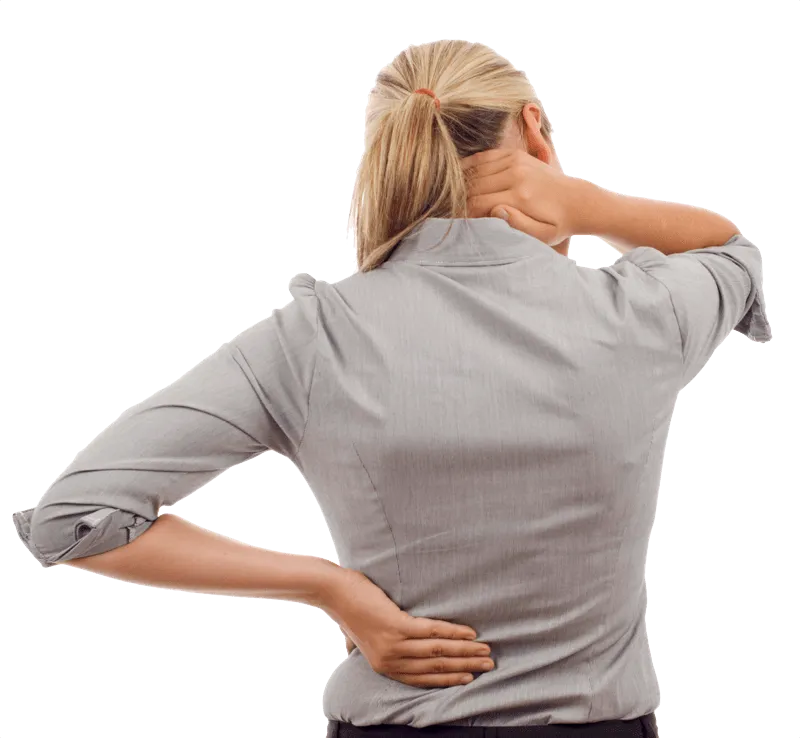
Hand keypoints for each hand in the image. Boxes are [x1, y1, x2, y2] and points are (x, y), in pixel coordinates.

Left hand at [323, 567, 494, 687]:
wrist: (336, 592)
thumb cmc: (353, 609)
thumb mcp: (364, 640)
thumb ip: (381, 650)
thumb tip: (392, 652)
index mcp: (385, 667)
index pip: (424, 678)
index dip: (450, 679)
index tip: (470, 678)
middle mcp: (390, 661)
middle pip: (436, 666)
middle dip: (465, 666)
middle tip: (487, 664)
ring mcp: (393, 644)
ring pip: (438, 650)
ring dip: (465, 650)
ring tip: (484, 649)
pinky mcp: (396, 626)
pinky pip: (432, 631)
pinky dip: (454, 631)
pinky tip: (468, 633)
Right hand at [461, 148, 584, 245]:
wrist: (576, 201)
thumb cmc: (556, 224)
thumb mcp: (542, 235)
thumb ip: (518, 226)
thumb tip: (495, 211)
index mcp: (520, 196)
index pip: (478, 203)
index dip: (463, 214)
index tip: (458, 222)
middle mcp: (516, 174)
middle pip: (474, 186)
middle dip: (459, 199)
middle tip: (450, 210)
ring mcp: (516, 161)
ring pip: (476, 170)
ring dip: (462, 183)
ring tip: (454, 196)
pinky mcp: (516, 154)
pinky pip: (485, 157)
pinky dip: (470, 166)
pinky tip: (461, 176)